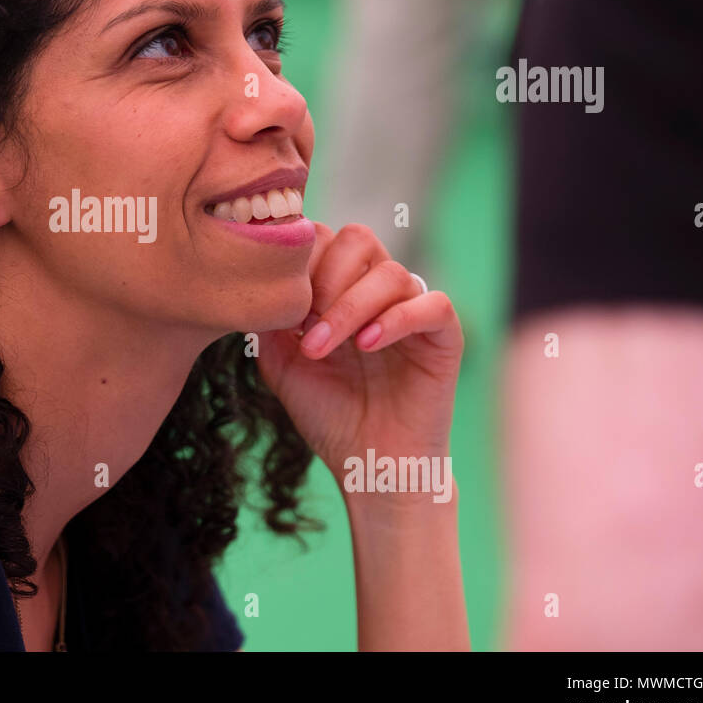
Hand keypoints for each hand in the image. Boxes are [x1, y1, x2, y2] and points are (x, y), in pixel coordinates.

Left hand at [256, 223, 463, 488]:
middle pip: (359, 239)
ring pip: (391, 272)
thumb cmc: (328, 414)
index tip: (284, 310)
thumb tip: (259, 282)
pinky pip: (432, 304)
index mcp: (342, 288)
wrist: (369, 464)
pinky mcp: (444, 336)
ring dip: (349, 307)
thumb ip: (270, 320)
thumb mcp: (282, 364)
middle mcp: (379, 291)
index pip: (326, 238)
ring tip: (322, 348)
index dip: (301, 263)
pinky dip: (397, 319)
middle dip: (324, 276)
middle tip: (305, 323)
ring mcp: (413, 310)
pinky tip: (367, 345)